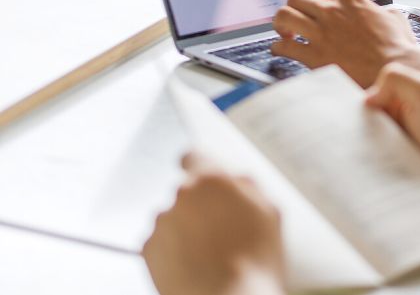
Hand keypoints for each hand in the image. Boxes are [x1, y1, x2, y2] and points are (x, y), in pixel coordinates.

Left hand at [142, 154, 285, 294]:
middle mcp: (182, 195)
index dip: (199, 167)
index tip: (203, 180)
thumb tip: (237, 179)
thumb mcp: (269, 213)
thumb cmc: (254, 261)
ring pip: (173, 218)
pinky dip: (172, 252)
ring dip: (185, 230)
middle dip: (200, 207)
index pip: (194, 156)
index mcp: (212, 180)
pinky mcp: (148, 250)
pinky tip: (194, 266)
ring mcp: (162, 223)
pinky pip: (160, 243)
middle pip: (187, 193)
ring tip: (209, 254)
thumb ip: (249, 186)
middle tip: (221, 231)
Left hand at [270, 0, 419, 86]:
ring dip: (281, 25)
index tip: (314, 10)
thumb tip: (383, 14)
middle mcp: (332, 11)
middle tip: (296, 22)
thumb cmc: (398, 48)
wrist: (393, 70)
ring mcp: (321, 32)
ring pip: (284, 16)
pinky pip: (284, 46)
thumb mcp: (395, 19)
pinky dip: (279, 48)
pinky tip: (281, 51)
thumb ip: (383, 12)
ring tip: (285, 34)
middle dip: (294, 10)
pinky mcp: (314, 55)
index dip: (314, 0)